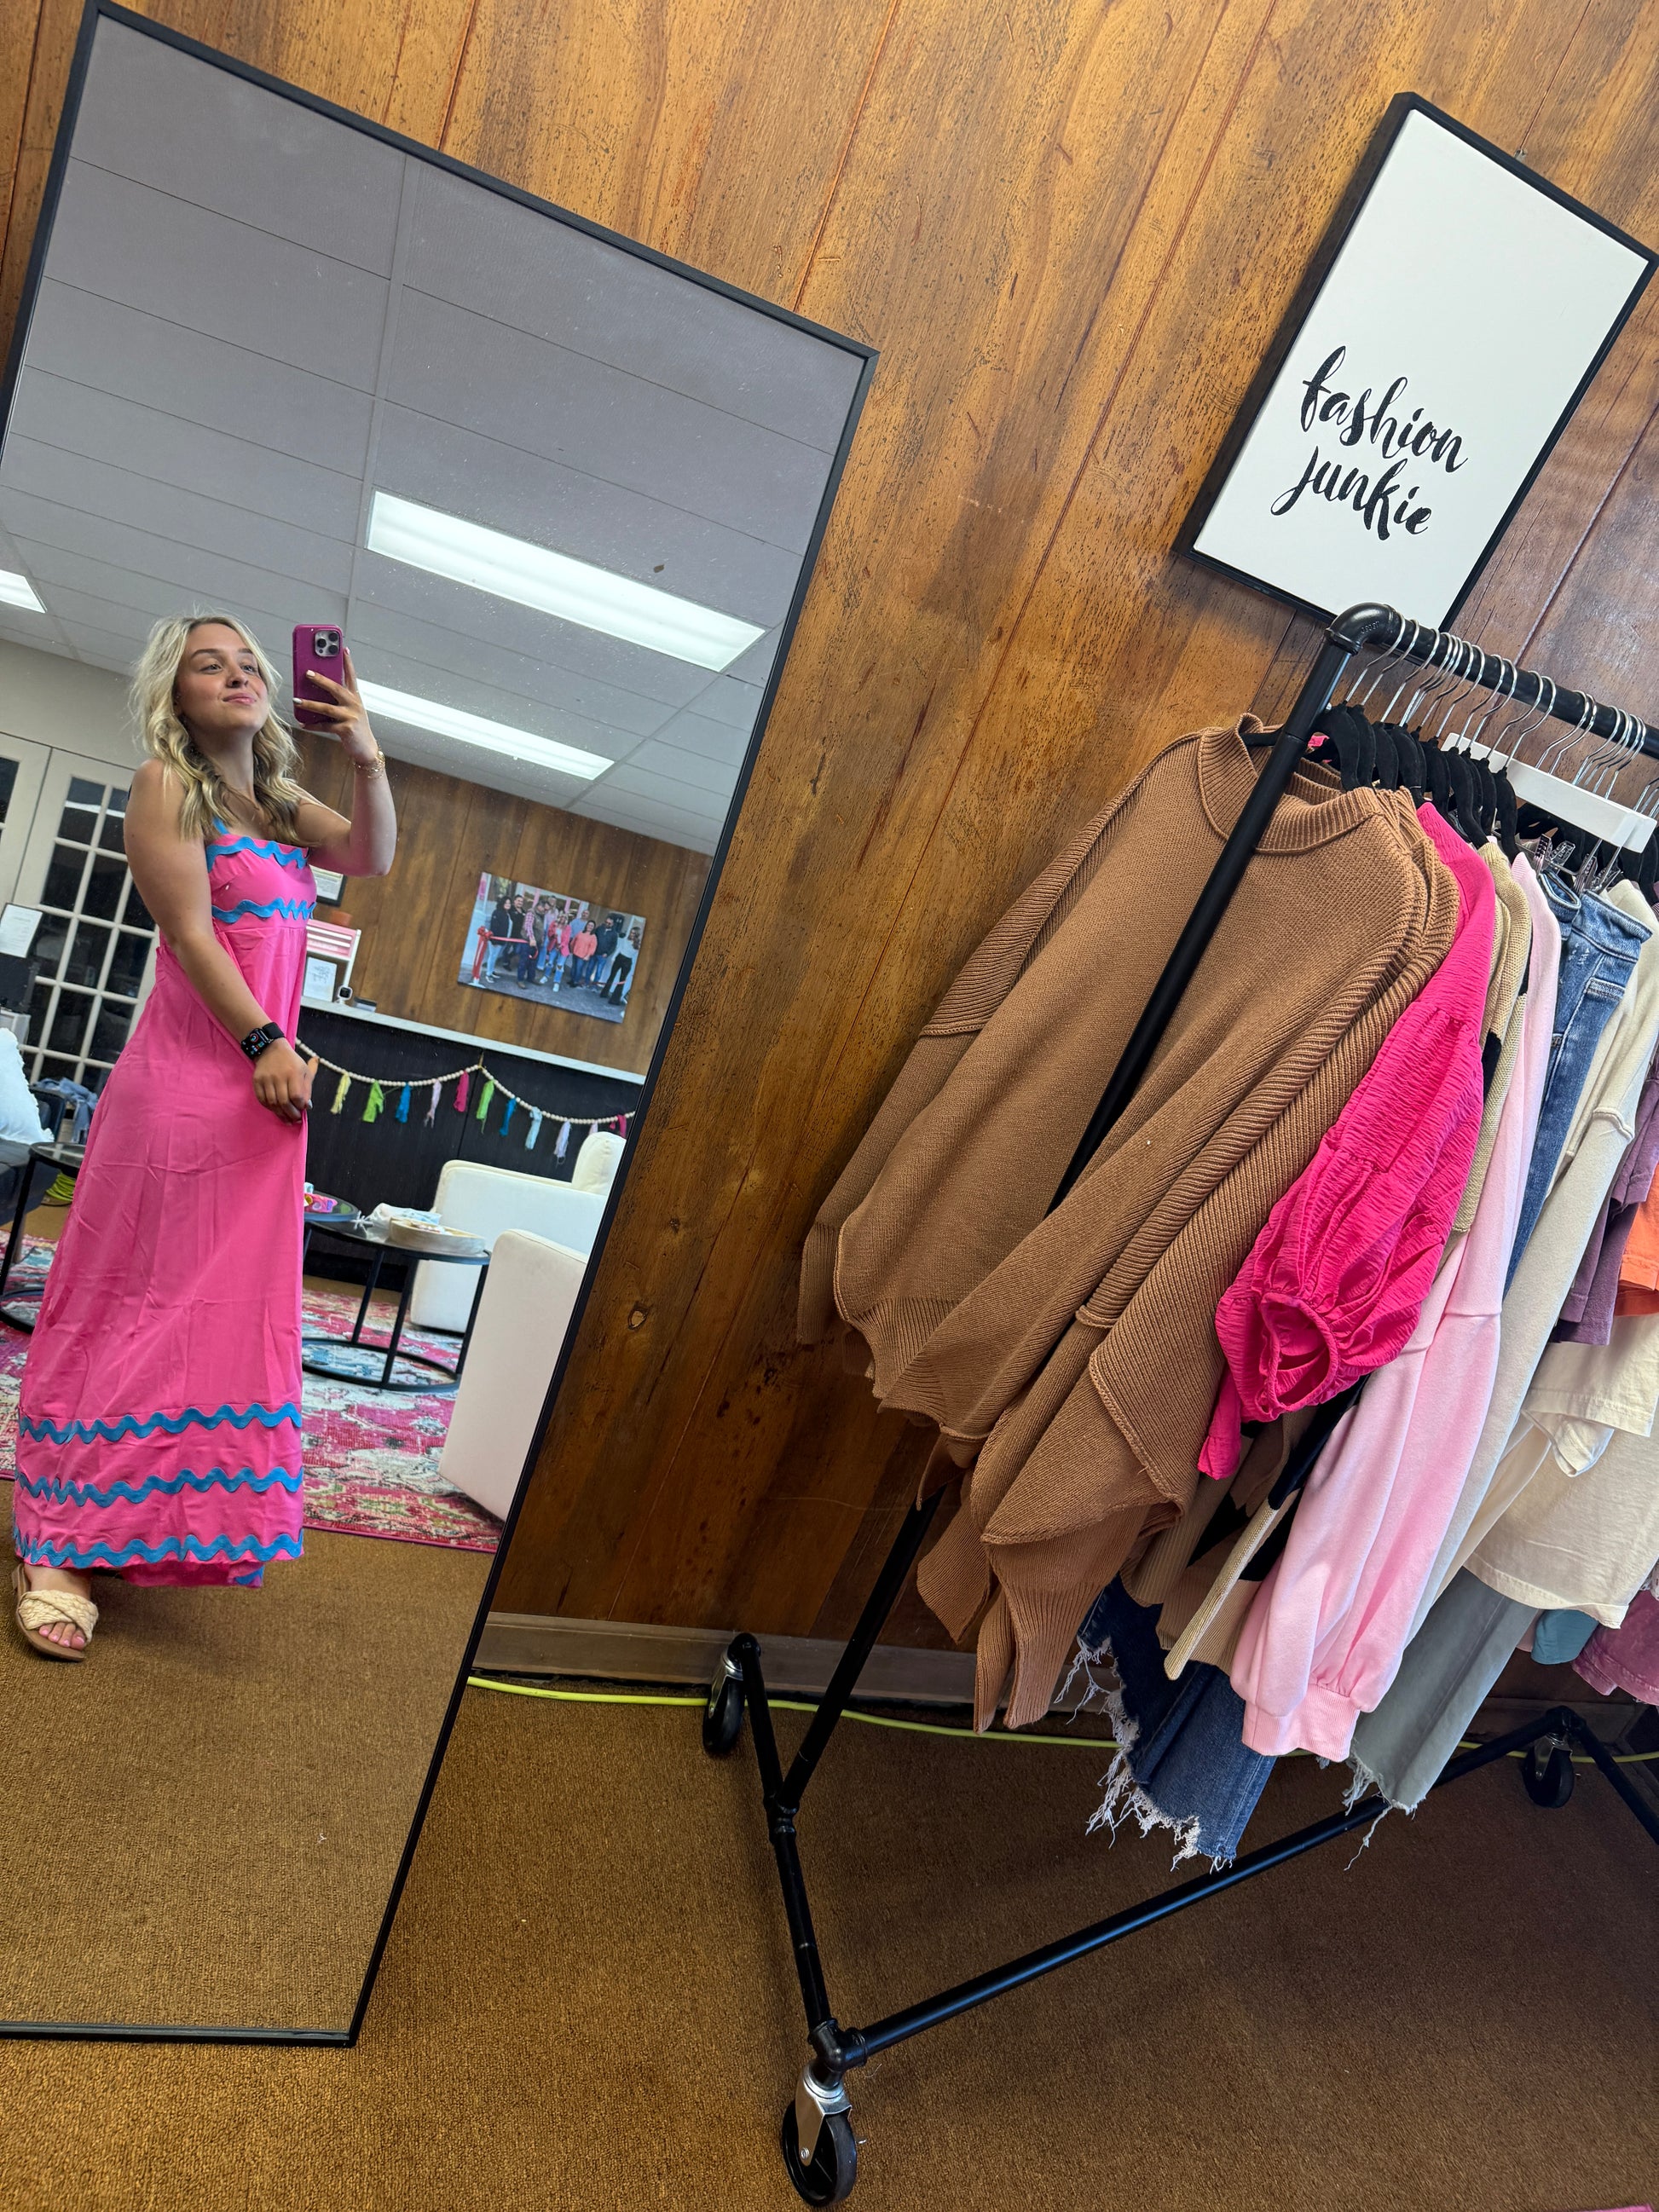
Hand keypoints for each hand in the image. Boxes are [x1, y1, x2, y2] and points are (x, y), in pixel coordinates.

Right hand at [253, 1038, 312, 1122]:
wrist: (271, 1049)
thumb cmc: (292, 1062)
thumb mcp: (305, 1070)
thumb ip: (308, 1088)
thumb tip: (307, 1106)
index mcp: (293, 1072)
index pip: (296, 1095)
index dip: (300, 1106)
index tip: (303, 1109)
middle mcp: (278, 1076)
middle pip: (284, 1101)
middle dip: (291, 1114)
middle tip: (296, 1119)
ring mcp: (266, 1079)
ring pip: (272, 1103)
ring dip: (280, 1114)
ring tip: (287, 1118)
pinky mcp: (256, 1081)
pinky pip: (262, 1100)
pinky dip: (269, 1108)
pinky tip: (276, 1110)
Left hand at [299, 646, 377, 765]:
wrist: (366, 749)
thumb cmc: (355, 727)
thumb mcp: (350, 710)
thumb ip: (337, 701)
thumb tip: (314, 692)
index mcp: (355, 697)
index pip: (351, 676)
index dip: (348, 662)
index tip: (343, 648)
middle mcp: (354, 704)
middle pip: (335, 688)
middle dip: (320, 679)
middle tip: (307, 673)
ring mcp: (351, 717)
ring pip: (326, 707)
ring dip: (309, 703)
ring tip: (296, 700)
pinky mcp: (346, 729)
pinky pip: (325, 725)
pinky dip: (313, 725)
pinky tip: (303, 723)